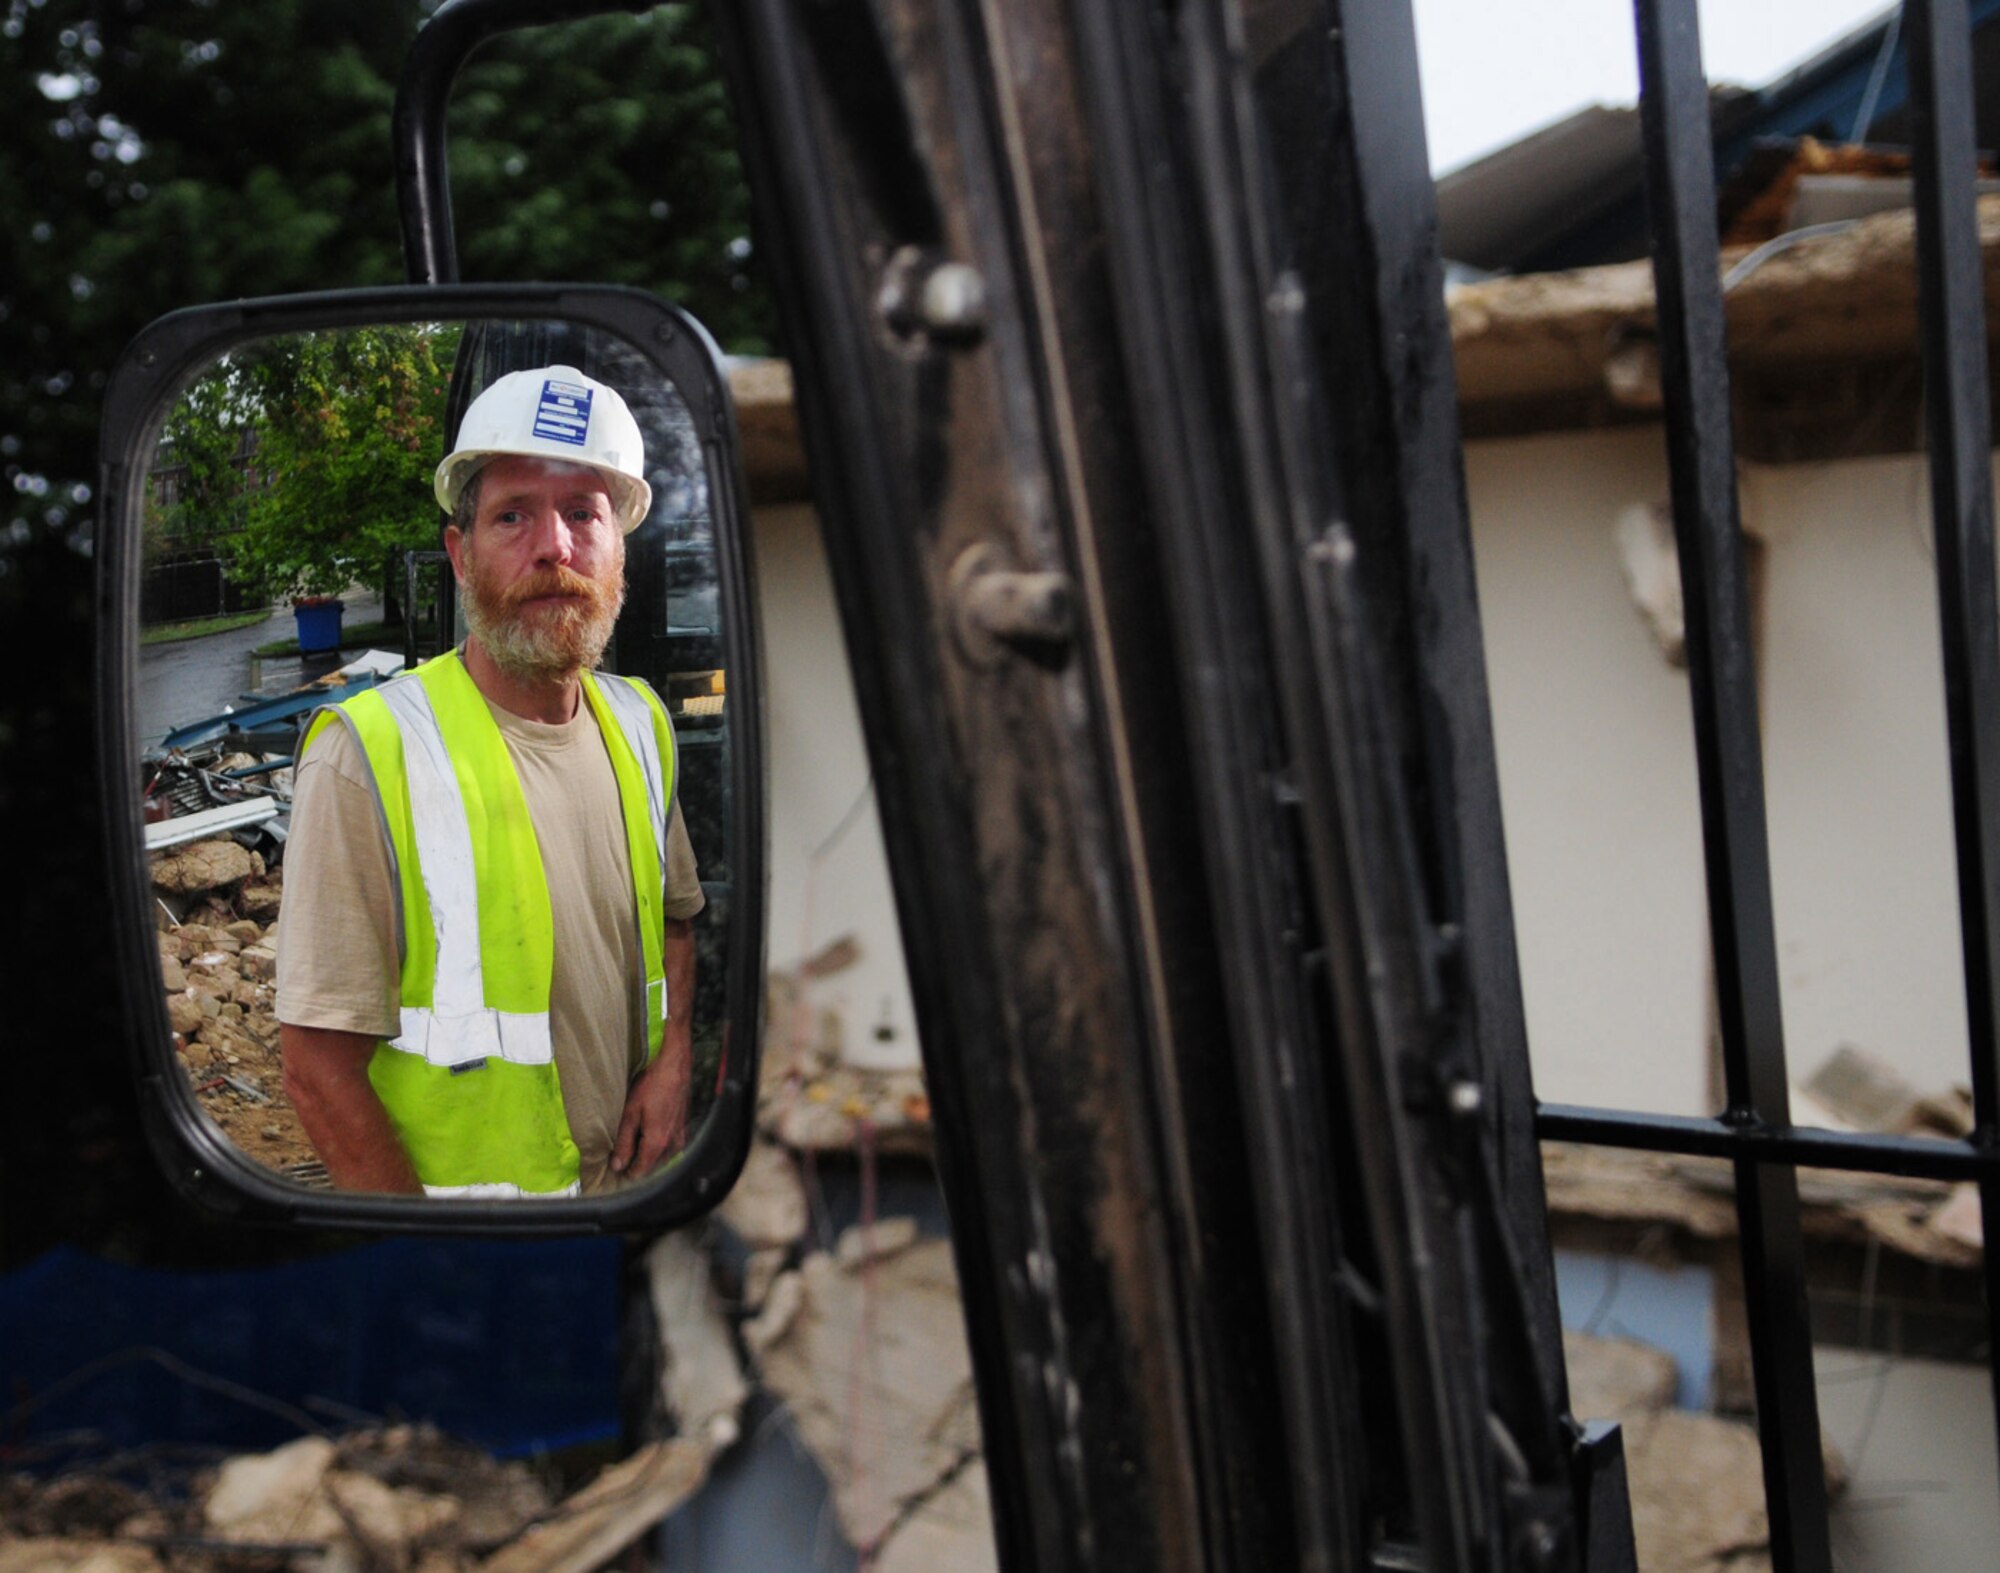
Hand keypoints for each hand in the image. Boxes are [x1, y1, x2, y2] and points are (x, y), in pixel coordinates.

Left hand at [611, 1042, 691, 1179]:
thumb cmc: (651, 1086)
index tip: (614, 1166)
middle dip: (637, 1165)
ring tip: (633, 1143)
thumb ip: (623, 1142)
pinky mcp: (685, 1129)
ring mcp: (681, 1137)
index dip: (626, 1173)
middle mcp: (673, 1145)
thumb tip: (617, 1166)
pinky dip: (659, 1147)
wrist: (675, 1066)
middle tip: (620, 1154)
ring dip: (648, 1156)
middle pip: (652, 1168)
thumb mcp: (630, 1113)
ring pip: (662, 1158)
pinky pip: (670, 1147)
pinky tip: (649, 1134)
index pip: (640, 1172)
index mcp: (657, 1144)